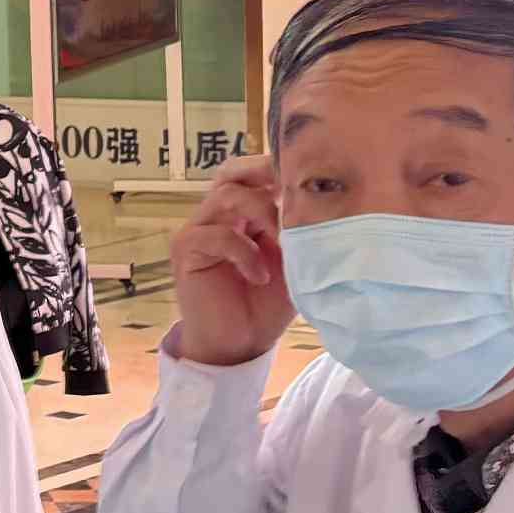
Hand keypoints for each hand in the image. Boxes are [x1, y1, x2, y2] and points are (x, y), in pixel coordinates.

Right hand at [173, 155, 293, 366]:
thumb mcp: (293, 263)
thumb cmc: (266, 304)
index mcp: (243, 213)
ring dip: (261, 212)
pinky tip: (259, 275)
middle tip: (291, 189)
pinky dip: (244, 252)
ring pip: (227, 196)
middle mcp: (217, 215)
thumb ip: (299, 232)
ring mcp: (199, 230)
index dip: (276, 168)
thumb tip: (325, 203)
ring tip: (282, 240)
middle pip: (232, 172)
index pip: (252, 174)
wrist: (239, 344)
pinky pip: (216, 235)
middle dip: (263, 174)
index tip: (310, 175)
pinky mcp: (187, 251)